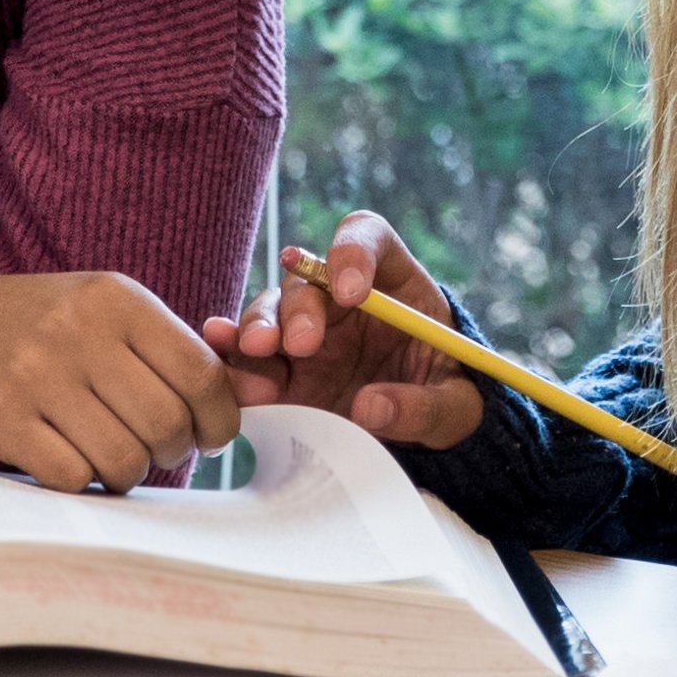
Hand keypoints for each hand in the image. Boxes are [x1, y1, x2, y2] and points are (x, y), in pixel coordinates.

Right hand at [0, 267, 238, 490]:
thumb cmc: (23, 329)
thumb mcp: (93, 311)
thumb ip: (162, 348)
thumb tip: (254, 396)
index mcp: (114, 298)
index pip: (201, 374)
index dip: (219, 419)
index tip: (209, 437)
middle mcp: (78, 329)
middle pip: (167, 423)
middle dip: (170, 453)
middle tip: (152, 453)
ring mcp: (35, 373)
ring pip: (123, 458)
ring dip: (125, 474)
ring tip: (107, 460)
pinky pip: (72, 477)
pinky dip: (79, 484)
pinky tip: (64, 463)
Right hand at [194, 214, 496, 454]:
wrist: (424, 439)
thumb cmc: (446, 401)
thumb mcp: (458, 409)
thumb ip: (425, 406)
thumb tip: (370, 407)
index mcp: (392, 282)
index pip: (368, 238)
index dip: (354, 252)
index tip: (354, 292)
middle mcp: (339, 298)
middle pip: (308, 280)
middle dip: (300, 307)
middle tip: (301, 343)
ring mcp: (305, 333)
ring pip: (269, 312)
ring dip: (258, 329)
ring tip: (259, 355)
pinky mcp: (280, 370)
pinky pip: (247, 356)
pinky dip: (230, 356)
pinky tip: (218, 359)